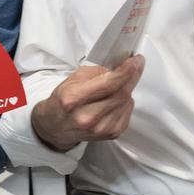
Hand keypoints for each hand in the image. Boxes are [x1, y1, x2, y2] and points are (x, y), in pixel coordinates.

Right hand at [30, 55, 144, 151]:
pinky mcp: (111, 134)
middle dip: (132, 75)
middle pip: (121, 93)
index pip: (108, 84)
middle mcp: (87, 117)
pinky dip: (126, 101)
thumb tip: (121, 65)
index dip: (126, 71)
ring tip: (119, 83)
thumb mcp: (74, 79)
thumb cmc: (65, 100)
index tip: (135, 60)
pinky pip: (128, 111)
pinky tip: (115, 98)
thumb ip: (98, 72)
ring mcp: (100, 128)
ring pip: (127, 101)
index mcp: (73, 99)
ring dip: (128, 88)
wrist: (57, 126)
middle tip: (136, 64)